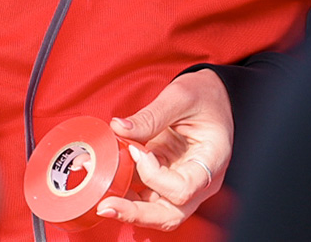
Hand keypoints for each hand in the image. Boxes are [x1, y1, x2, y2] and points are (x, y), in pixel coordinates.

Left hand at [96, 69, 231, 230]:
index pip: (184, 189)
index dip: (155, 177)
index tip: (136, 151)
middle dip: (135, 212)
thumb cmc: (204, 96)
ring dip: (125, 204)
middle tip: (105, 205)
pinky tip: (104, 176)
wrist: (210, 97)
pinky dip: (123, 189)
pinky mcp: (165, 180)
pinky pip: (144, 194)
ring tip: (98, 188)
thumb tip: (118, 128)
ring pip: (154, 210)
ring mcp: (182, 184)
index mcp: (212, 161)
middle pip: (169, 214)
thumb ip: (151, 116)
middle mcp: (200, 181)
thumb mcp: (180, 97)